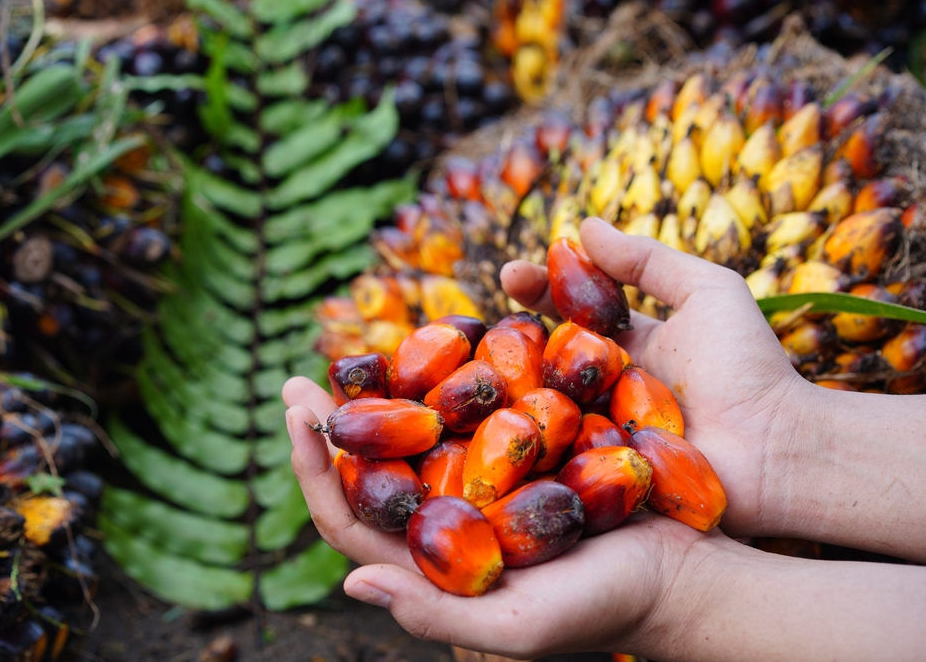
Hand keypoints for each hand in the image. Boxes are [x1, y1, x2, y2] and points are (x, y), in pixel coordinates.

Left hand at [284, 375, 712, 657]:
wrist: (683, 572)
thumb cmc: (604, 607)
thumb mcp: (521, 626)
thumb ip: (438, 612)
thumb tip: (348, 580)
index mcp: (432, 566)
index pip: (350, 523)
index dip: (315, 474)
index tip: (294, 419)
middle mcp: (446, 523)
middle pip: (370, 473)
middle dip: (331, 427)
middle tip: (300, 380)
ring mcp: (480, 485)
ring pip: (413, 440)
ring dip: (379, 399)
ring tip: (354, 358)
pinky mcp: (518, 456)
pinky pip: (471, 416)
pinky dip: (445, 385)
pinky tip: (434, 350)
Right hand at [502, 218, 810, 537]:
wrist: (776, 449)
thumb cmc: (747, 366)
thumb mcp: (706, 292)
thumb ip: (649, 259)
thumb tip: (584, 225)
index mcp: (633, 342)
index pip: (574, 308)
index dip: (540, 289)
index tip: (509, 274)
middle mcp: (611, 384)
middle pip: (549, 355)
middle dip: (512, 338)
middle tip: (483, 326)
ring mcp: (603, 430)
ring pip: (545, 405)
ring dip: (512, 386)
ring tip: (483, 368)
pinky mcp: (599, 474)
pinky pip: (557, 452)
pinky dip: (529, 435)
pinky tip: (496, 419)